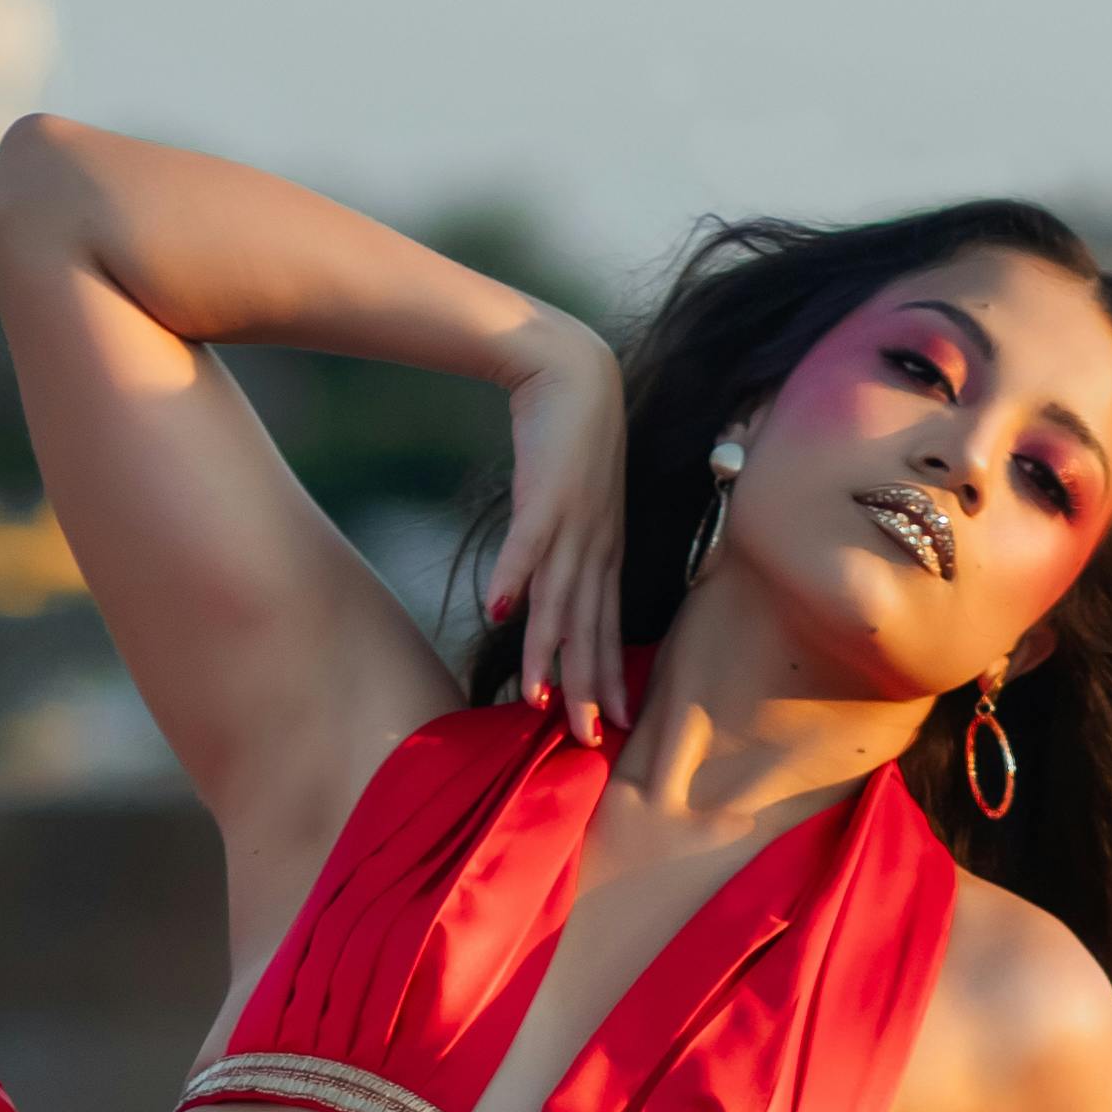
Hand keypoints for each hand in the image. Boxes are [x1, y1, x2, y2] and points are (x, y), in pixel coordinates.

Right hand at [481, 320, 630, 746]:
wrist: (572, 372)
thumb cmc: (571, 438)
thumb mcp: (574, 502)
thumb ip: (561, 545)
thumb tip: (534, 592)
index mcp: (603, 550)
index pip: (606, 626)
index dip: (607, 676)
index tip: (611, 725)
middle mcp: (593, 546)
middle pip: (590, 628)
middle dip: (589, 687)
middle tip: (588, 739)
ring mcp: (571, 522)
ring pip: (559, 600)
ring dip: (549, 651)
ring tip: (536, 700)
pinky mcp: (544, 494)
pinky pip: (527, 544)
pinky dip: (514, 577)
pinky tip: (499, 613)